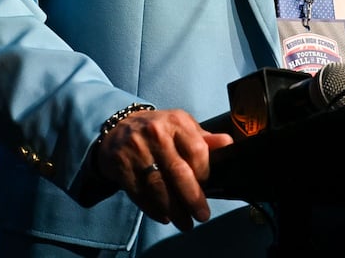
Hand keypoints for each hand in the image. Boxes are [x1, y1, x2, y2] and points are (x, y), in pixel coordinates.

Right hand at [93, 108, 233, 229]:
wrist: (116, 129)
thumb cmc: (157, 131)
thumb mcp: (180, 126)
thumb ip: (204, 138)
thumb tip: (227, 143)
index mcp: (175, 122)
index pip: (196, 150)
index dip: (204, 172)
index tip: (207, 185)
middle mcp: (155, 134)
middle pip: (178, 172)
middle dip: (193, 199)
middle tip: (202, 216)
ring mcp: (136, 150)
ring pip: (158, 187)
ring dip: (174, 210)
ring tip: (184, 222)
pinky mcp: (121, 165)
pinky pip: (140, 193)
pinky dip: (153, 209)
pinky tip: (164, 216)